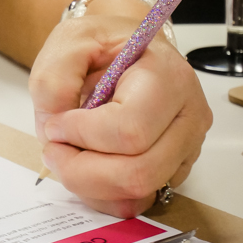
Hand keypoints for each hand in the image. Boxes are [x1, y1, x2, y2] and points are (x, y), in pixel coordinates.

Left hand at [29, 16, 212, 217]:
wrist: (125, 48)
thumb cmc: (102, 44)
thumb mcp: (69, 42)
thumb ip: (54, 81)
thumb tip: (57, 123)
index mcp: (168, 77)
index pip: (129, 130)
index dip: (81, 135)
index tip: (55, 123)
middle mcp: (188, 116)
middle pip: (139, 172)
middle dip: (82, 170)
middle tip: (54, 148)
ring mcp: (186, 147)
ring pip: (139, 193)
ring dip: (90, 183)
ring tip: (68, 154)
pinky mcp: (174, 168)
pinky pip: (138, 199)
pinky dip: (103, 192)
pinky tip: (86, 165)